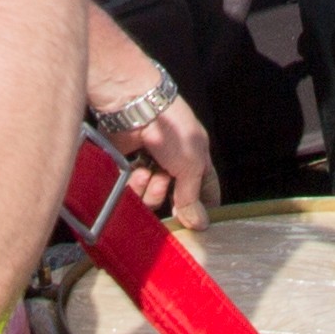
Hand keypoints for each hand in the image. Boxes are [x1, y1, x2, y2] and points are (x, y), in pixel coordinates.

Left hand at [102, 80, 215, 230]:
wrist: (136, 108)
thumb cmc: (172, 130)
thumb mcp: (191, 166)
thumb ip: (192, 198)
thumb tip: (200, 224)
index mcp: (197, 160)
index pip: (206, 191)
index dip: (202, 208)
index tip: (196, 225)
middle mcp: (174, 165)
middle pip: (175, 200)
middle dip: (170, 196)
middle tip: (165, 179)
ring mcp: (151, 166)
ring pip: (152, 198)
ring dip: (150, 188)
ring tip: (148, 171)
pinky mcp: (128, 167)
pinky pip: (132, 191)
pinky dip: (134, 183)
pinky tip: (136, 169)